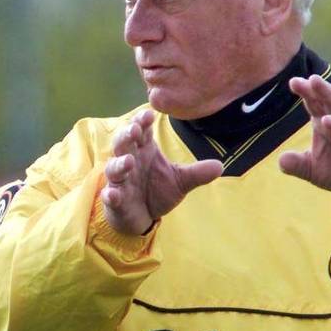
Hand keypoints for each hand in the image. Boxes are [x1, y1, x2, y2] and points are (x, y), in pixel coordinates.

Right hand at [101, 109, 223, 234]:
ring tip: (128, 162)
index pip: (142, 131)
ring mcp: (120, 181)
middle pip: (123, 143)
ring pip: (114, 168)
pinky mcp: (115, 199)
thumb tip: (220, 166)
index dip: (143, 121)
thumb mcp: (180, 180)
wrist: (143, 216)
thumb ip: (197, 173)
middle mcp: (130, 161)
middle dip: (126, 135)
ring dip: (119, 164)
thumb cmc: (157, 190)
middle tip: (135, 129)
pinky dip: (111, 195)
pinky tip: (113, 194)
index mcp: (145, 151)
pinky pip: (110, 196)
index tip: (150, 114)